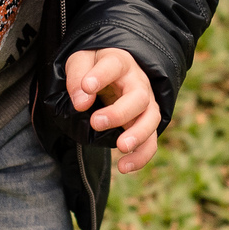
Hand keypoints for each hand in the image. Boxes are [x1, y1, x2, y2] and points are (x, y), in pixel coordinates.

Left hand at [65, 47, 160, 172]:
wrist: (110, 71)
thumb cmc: (93, 66)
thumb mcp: (79, 61)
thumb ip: (77, 76)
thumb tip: (81, 103)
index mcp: (119, 63)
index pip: (114, 65)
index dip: (101, 76)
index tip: (86, 86)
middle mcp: (138, 83)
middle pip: (139, 97)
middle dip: (119, 112)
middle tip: (96, 122)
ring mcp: (145, 103)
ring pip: (151, 119)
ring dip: (138, 135)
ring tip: (121, 147)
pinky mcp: (144, 123)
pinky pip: (151, 141)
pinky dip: (141, 156)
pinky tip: (124, 168)